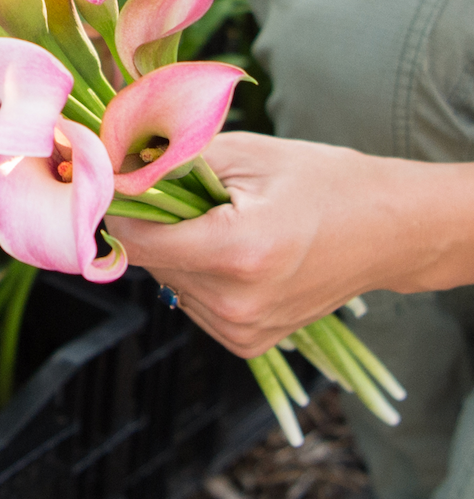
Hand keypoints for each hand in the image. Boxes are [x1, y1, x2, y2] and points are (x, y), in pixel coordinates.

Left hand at [106, 131, 473, 357]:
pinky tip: (235, 255)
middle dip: (154, 225)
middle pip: (150, 261)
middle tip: (187, 197)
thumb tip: (113, 168)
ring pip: (168, 282)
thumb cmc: (319, 181)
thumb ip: (172, 163)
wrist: (386, 231)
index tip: (124, 184)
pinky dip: (197, 275)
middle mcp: (236, 302)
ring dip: (177, 251)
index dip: (122, 208)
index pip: (137, 239)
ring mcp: (242, 330)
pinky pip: (191, 302)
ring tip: (223, 226)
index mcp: (237, 251)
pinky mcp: (246, 343)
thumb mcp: (244, 155)